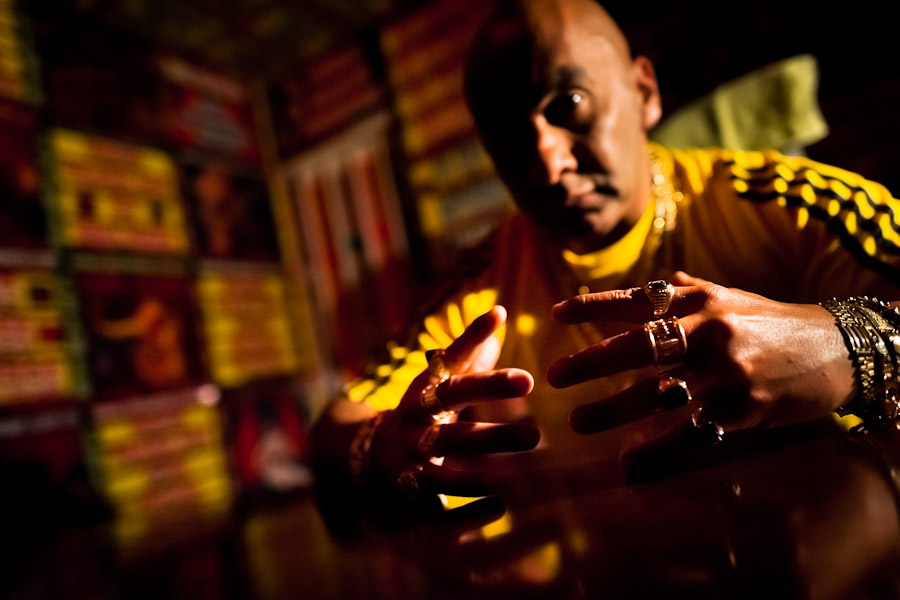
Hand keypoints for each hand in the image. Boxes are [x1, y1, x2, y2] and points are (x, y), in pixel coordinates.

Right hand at [365, 306, 537, 501]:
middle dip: (488, 389)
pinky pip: (440, 492)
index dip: (470, 336)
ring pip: (449, 445)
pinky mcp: (412, 485)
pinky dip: (468, 493)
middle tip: (531, 390)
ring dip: (488, 444)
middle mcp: (415, 414)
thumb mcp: (439, 382)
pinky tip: (499, 497)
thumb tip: (498, 312)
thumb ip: (468, 352)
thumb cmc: (422, 412)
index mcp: (424, 386)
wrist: (372, 457)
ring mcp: (411, 450)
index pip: (448, 356)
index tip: (498, 316)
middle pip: (451, 398)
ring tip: (532, 438)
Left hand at [547, 272, 854, 456]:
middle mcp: (708, 331)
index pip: (637, 301)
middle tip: (555, 375)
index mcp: (700, 301)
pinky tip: (628, 462)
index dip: (593, 306)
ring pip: (656, 393)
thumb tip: (660, 280)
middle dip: (591, 362)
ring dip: (612, 411)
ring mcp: (724, 372)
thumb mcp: (732, 297)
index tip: (556, 314)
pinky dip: (656, 451)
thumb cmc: (773, 323)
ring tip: (579, 422)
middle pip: (638, 346)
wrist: (837, 349)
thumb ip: (691, 291)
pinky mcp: (740, 409)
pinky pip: (689, 432)